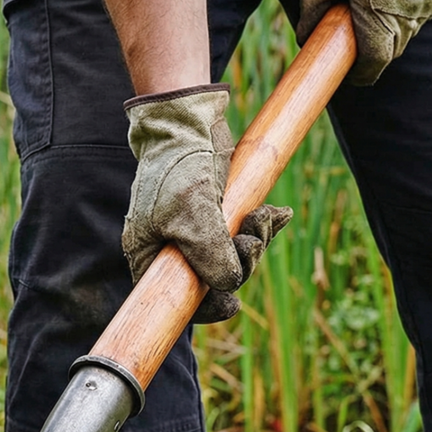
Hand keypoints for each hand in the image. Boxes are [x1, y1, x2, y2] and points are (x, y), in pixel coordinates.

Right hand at [122, 84, 291, 323]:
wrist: (185, 122)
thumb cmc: (177, 167)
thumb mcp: (190, 212)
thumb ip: (209, 253)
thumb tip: (231, 285)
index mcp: (152, 258)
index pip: (178, 301)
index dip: (207, 309)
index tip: (232, 305)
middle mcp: (174, 250)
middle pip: (214, 281)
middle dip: (241, 264)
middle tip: (252, 241)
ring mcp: (199, 233)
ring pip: (235, 257)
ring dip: (257, 240)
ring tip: (264, 217)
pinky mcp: (220, 214)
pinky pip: (247, 232)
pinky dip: (265, 224)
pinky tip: (279, 214)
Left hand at [297, 0, 431, 85]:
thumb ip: (312, 11)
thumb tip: (305, 37)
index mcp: (381, 21)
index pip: (374, 65)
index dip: (359, 74)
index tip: (348, 71)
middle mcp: (411, 16)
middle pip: (392, 51)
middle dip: (373, 50)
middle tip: (355, 38)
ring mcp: (431, 0)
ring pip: (409, 29)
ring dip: (392, 27)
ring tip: (374, 5)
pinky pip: (424, 7)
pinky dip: (409, 6)